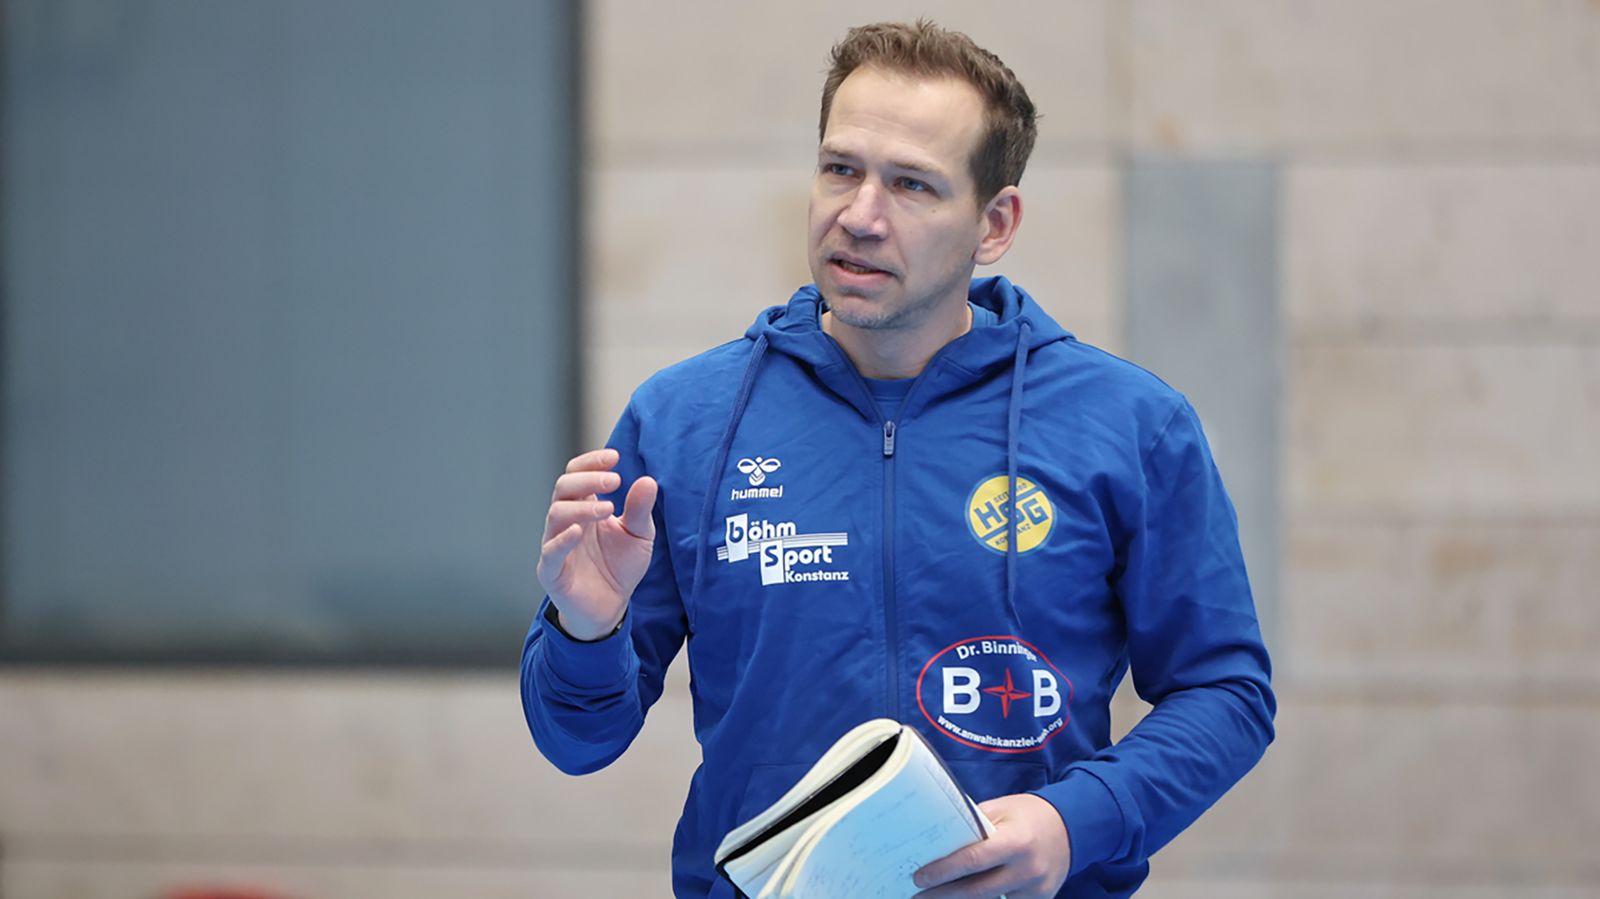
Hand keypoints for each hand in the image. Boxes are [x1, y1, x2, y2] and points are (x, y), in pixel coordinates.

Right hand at [536, 448, 658, 639]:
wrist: (610, 608)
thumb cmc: (619, 567)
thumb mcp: (639, 536)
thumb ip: (640, 510)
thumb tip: (648, 480)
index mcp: (584, 507)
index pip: (577, 474)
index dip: (591, 463)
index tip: (614, 457)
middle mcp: (566, 521)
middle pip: (563, 487)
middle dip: (588, 479)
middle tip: (614, 480)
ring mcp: (556, 544)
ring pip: (556, 514)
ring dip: (582, 507)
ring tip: (608, 509)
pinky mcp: (552, 571)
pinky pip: (550, 551)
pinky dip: (562, 539)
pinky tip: (579, 531)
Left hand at [912, 793, 1071, 898]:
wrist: (1072, 827)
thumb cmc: (1029, 814)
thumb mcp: (1001, 810)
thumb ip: (975, 826)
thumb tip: (941, 841)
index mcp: (1017, 841)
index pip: (974, 860)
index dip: (944, 871)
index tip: (920, 878)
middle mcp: (1028, 869)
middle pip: (977, 890)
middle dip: (943, 894)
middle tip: (919, 896)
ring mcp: (1036, 889)